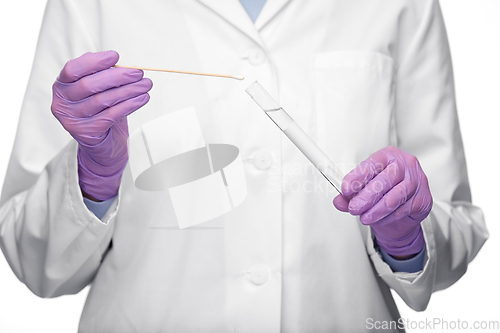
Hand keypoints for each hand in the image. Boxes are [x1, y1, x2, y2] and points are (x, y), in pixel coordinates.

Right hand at [51, 51, 152, 200]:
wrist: (102, 144)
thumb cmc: (101, 111)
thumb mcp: (98, 90)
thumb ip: (103, 75)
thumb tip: (120, 63)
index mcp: (62, 87)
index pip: (73, 69)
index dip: (94, 62)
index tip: (115, 56)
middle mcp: (62, 103)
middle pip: (89, 85)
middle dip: (118, 76)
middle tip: (138, 73)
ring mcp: (72, 120)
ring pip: (103, 100)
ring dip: (128, 90)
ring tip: (146, 85)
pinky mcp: (87, 133)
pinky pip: (111, 115)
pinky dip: (129, 105)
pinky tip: (142, 98)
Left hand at [333, 146, 432, 256]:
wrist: (406, 206)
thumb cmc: (384, 190)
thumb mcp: (364, 188)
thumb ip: (350, 195)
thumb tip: (339, 201)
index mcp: (388, 155)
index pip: (371, 165)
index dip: (357, 177)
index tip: (345, 189)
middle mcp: (405, 164)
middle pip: (385, 180)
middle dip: (366, 197)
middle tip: (353, 208)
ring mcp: (417, 180)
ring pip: (395, 197)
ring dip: (376, 210)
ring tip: (364, 218)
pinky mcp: (423, 198)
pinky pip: (403, 209)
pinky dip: (387, 217)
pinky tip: (378, 220)